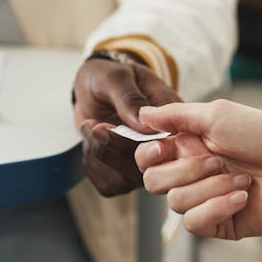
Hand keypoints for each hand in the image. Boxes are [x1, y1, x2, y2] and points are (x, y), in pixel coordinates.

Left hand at [73, 57, 180, 196]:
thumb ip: (129, 98)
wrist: (92, 87)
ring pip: (126, 181)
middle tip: (93, 125)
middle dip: (112, 148)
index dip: (136, 143)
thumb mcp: (115, 77)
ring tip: (89, 126)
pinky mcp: (123, 172)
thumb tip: (144, 126)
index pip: (167, 145)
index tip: (106, 125)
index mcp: (172, 120)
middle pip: (147, 168)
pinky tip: (90, 142)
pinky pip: (109, 185)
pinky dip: (92, 166)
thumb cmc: (108, 76)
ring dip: (99, 156)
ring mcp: (144, 162)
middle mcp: (163, 146)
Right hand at [134, 100, 261, 239]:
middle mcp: (194, 173)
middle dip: (185, 171)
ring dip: (210, 188)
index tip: (164, 148)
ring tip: (243, 179)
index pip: (148, 156)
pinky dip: (216, 207)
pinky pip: (195, 224)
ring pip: (175, 202)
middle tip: (219, 160)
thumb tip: (143, 113)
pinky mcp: (221, 223)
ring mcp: (207, 199)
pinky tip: (243, 197)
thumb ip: (177, 116)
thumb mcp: (219, 115)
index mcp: (191, 144)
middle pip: (154, 182)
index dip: (149, 154)